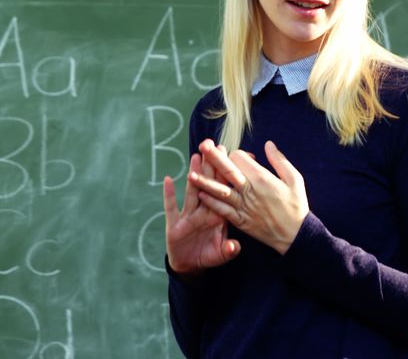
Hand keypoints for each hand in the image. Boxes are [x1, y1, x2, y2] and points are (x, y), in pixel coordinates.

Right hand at [163, 152, 239, 275]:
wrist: (191, 265)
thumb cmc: (209, 254)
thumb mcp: (220, 254)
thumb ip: (228, 250)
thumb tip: (234, 247)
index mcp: (218, 215)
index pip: (226, 192)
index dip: (230, 177)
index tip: (236, 157)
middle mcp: (204, 211)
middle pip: (209, 185)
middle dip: (212, 166)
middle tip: (215, 146)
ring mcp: (188, 216)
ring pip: (192, 191)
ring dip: (194, 174)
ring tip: (196, 156)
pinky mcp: (174, 223)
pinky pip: (171, 207)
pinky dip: (169, 195)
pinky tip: (168, 180)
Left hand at [190, 139, 309, 254]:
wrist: (295, 235)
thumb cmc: (297, 205)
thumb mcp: (295, 179)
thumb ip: (279, 160)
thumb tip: (268, 144)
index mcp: (262, 178)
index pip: (241, 159)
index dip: (236, 154)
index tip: (237, 156)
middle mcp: (250, 191)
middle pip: (227, 171)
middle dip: (214, 157)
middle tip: (202, 145)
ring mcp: (243, 207)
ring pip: (220, 191)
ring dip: (205, 182)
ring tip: (191, 174)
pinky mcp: (240, 220)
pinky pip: (222, 210)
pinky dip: (211, 202)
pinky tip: (200, 195)